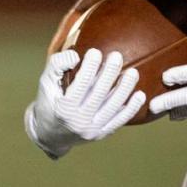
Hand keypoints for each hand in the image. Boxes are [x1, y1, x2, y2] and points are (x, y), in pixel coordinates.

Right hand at [24, 48, 145, 157]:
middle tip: (117, 56)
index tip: (96, 51)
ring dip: (124, 89)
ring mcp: (92, 130)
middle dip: (109, 74)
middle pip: (98, 95)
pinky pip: (119, 121)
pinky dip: (131, 108)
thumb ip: (57, 65)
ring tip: (133, 73)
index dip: (89, 68)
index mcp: (64, 108)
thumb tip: (76, 56)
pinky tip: (140, 95)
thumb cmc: (48, 101)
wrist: (50, 135)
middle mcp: (78, 121)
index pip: (80, 85)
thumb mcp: (46, 82)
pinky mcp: (102, 134)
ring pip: (112, 108)